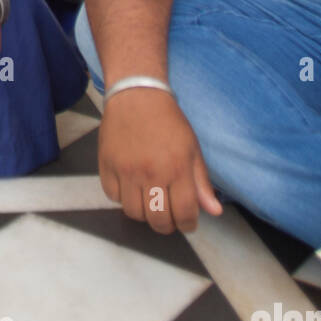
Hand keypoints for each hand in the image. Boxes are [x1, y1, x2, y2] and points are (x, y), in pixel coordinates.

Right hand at [97, 87, 222, 233]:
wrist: (136, 95)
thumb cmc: (168, 121)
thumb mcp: (192, 148)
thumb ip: (201, 183)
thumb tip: (214, 211)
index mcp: (177, 168)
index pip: (184, 214)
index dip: (188, 224)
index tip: (187, 222)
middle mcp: (151, 172)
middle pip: (157, 220)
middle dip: (166, 225)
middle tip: (168, 216)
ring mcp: (126, 170)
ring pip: (133, 213)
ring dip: (144, 213)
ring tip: (149, 202)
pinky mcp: (106, 165)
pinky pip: (113, 197)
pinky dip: (122, 198)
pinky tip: (131, 187)